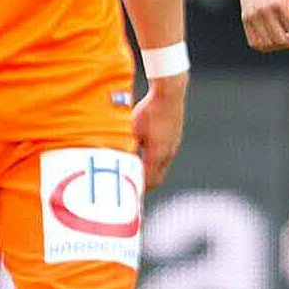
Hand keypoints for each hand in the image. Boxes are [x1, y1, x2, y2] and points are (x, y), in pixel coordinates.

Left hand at [132, 75, 186, 190]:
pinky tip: (144, 156)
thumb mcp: (132, 130)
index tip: (127, 194)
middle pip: (156, 178)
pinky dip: (154, 162)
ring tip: (135, 175)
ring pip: (161, 168)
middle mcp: (167, 154)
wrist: (169, 95)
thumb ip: (126, 147)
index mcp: (157, 155)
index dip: (137, 189)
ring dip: (149, 173)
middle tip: (131, 190)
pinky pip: (164, 158)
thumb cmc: (149, 110)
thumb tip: (115, 159)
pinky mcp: (174, 139)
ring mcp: (172, 147)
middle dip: (144, 185)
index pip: (148, 180)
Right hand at [240, 0, 288, 52]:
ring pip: (267, 45)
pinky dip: (266, 46)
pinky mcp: (245, 18)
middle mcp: (264, 11)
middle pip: (281, 41)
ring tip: (285, 36)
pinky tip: (274, 37)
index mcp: (280, 4)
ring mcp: (252, 15)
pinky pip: (254, 42)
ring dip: (280, 46)